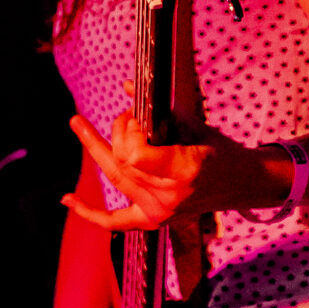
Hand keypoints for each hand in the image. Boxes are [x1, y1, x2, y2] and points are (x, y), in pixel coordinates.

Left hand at [64, 111, 257, 231]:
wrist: (241, 185)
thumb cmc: (221, 151)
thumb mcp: (196, 125)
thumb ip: (159, 111)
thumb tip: (126, 86)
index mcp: (184, 171)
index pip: (135, 155)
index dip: (129, 132)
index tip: (140, 117)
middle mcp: (169, 197)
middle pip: (122, 163)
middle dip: (119, 133)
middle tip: (126, 116)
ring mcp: (160, 213)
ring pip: (116, 179)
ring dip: (99, 150)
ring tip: (78, 124)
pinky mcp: (154, 221)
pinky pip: (115, 221)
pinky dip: (90, 213)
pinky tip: (67, 199)